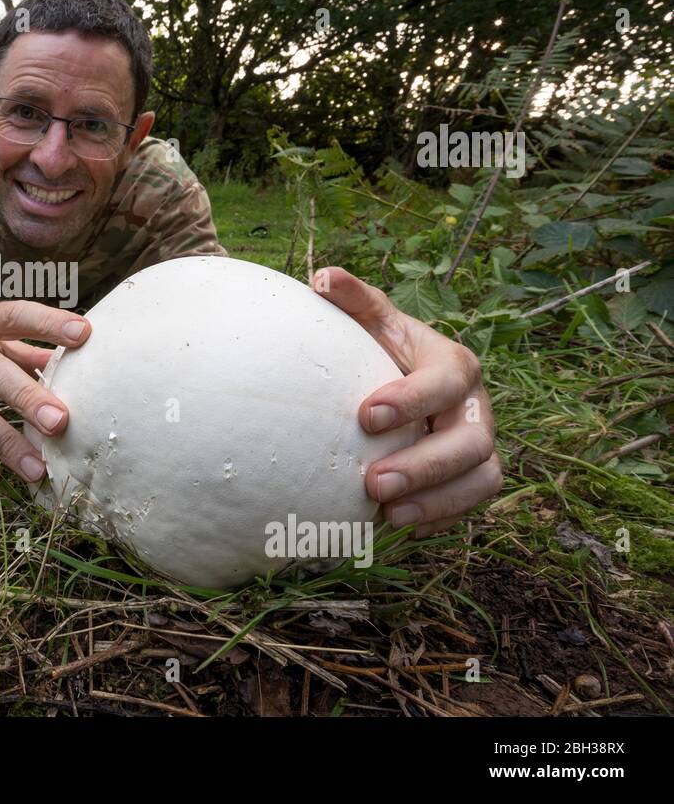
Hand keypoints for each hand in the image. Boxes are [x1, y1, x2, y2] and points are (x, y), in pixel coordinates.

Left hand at [313, 267, 502, 537]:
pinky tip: (394, 526)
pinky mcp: (469, 479)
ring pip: (481, 479)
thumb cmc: (379, 350)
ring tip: (387, 515)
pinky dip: (436, 518)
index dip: (414, 398)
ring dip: (437, 501)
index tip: (365, 415)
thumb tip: (322, 277)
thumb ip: (354, 300)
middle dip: (426, 466)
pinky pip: (468, 506)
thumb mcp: (371, 323)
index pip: (448, 380)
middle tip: (372, 483)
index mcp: (454, 364)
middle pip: (472, 441)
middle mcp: (475, 408)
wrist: (395, 381)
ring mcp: (478, 446)